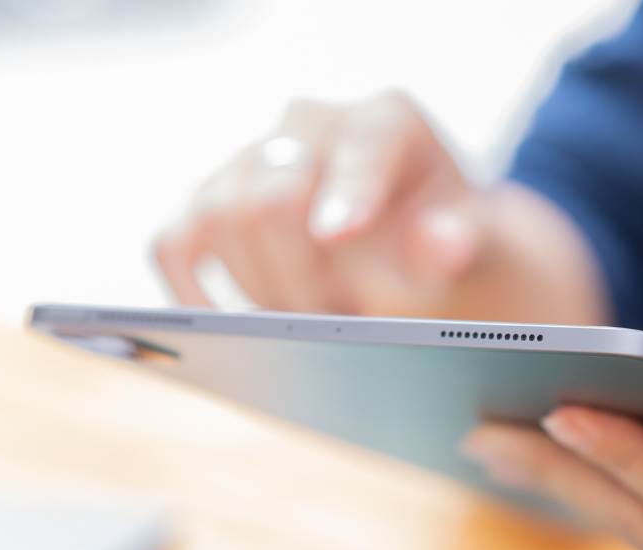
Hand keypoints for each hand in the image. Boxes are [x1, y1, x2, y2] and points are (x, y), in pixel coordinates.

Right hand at [153, 92, 605, 323]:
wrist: (406, 248)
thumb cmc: (438, 243)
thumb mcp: (468, 246)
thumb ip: (457, 244)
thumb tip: (442, 247)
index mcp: (383, 122)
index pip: (361, 149)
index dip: (348, 192)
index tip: (339, 233)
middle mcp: (306, 127)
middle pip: (273, 197)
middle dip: (303, 278)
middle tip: (337, 325)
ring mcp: (248, 164)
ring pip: (217, 221)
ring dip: (258, 292)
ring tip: (307, 329)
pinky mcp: (205, 207)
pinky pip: (174, 246)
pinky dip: (192, 292)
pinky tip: (229, 333)